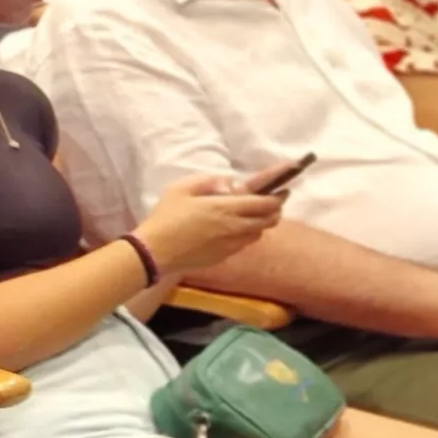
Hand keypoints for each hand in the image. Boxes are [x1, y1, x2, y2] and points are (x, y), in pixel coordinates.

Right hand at [133, 173, 287, 273]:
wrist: (155, 252)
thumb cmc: (166, 217)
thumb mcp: (182, 188)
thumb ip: (209, 181)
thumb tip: (230, 184)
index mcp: (227, 208)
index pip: (266, 203)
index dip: (279, 196)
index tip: (282, 190)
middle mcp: (235, 227)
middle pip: (270, 220)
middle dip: (275, 210)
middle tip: (270, 202)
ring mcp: (232, 244)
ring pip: (259, 233)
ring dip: (260, 223)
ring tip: (251, 216)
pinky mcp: (224, 256)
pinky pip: (244, 243)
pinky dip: (246, 234)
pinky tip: (233, 230)